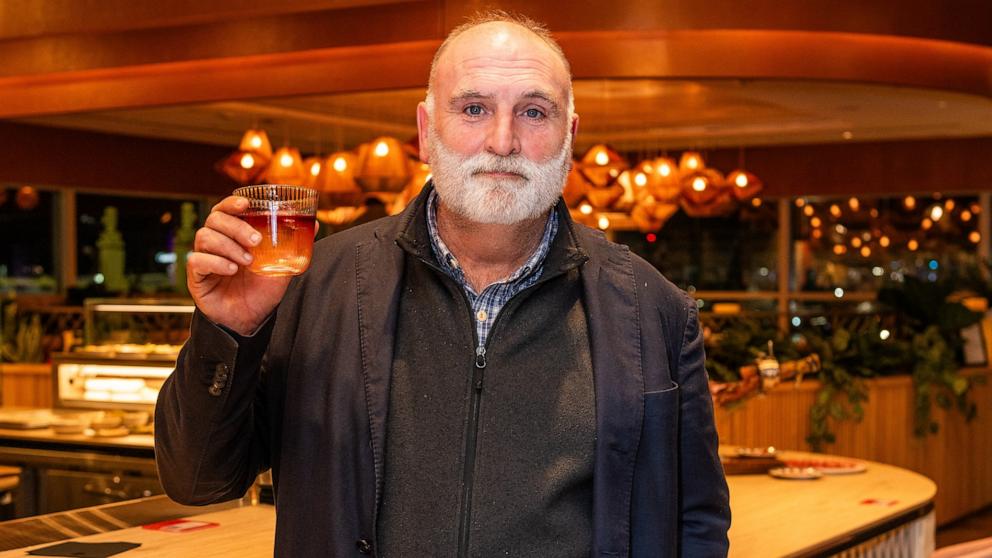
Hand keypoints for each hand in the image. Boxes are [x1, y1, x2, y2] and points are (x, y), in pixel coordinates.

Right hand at [187, 196, 289, 335]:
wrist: (252, 320)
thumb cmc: (263, 289)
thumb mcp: (282, 265)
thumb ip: (294, 245)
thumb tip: (315, 223)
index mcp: (233, 234)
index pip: (225, 210)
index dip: (232, 203)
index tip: (246, 204)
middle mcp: (216, 242)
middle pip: (215, 220)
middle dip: (236, 227)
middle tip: (256, 240)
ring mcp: (204, 258)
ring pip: (205, 237)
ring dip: (228, 245)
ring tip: (248, 261)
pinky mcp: (196, 277)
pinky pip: (197, 261)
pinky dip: (215, 262)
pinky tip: (232, 270)